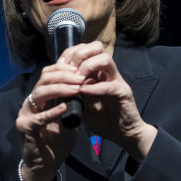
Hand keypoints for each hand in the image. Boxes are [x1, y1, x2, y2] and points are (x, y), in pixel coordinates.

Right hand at [15, 62, 82, 180]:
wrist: (45, 166)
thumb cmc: (56, 142)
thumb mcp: (68, 119)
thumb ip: (73, 104)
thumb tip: (86, 87)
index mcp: (41, 98)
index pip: (48, 74)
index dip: (63, 69)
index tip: (80, 69)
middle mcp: (31, 102)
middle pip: (43, 79)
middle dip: (63, 76)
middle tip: (81, 77)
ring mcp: (25, 114)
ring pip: (39, 93)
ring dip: (59, 89)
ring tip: (76, 89)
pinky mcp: (24, 127)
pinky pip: (38, 118)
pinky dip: (51, 112)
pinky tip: (64, 108)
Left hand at [59, 41, 156, 161]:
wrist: (121, 134)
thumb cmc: (102, 117)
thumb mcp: (81, 103)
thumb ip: (72, 91)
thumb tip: (57, 84)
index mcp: (97, 71)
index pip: (84, 49)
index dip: (70, 54)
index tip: (59, 66)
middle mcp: (107, 72)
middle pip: (96, 47)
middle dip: (79, 55)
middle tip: (69, 69)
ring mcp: (116, 80)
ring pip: (105, 59)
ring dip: (88, 67)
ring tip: (77, 80)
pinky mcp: (123, 92)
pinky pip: (110, 85)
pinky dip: (95, 88)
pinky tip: (83, 92)